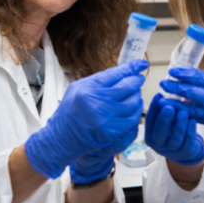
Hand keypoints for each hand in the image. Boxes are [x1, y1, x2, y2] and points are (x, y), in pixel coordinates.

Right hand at [25, 59, 147, 178]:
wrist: (62, 138)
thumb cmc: (69, 112)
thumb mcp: (77, 88)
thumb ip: (99, 79)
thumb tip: (120, 71)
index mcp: (89, 89)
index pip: (117, 73)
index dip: (133, 67)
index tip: (141, 64)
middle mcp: (98, 102)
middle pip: (128, 86)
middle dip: (137, 81)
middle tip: (139, 79)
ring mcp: (106, 118)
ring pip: (134, 102)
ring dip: (137, 96)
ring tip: (135, 94)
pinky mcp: (112, 132)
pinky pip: (132, 119)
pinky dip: (136, 111)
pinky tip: (133, 108)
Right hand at [144, 93, 203, 164]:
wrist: (185, 149)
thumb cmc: (172, 130)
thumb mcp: (165, 121)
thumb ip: (162, 110)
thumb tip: (161, 95)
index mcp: (150, 135)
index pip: (149, 121)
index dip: (153, 108)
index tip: (159, 95)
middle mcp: (159, 145)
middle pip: (159, 134)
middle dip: (164, 120)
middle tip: (169, 107)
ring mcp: (172, 151)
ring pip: (175, 139)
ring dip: (179, 125)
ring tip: (183, 112)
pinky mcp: (186, 152)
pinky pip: (188, 142)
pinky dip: (190, 131)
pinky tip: (193, 121)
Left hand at [160, 67, 203, 137]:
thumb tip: (186, 75)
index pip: (202, 78)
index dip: (186, 74)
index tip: (173, 71)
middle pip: (194, 93)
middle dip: (177, 88)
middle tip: (164, 83)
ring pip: (191, 108)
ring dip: (174, 103)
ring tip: (162, 99)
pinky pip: (192, 118)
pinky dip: (180, 113)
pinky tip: (171, 110)